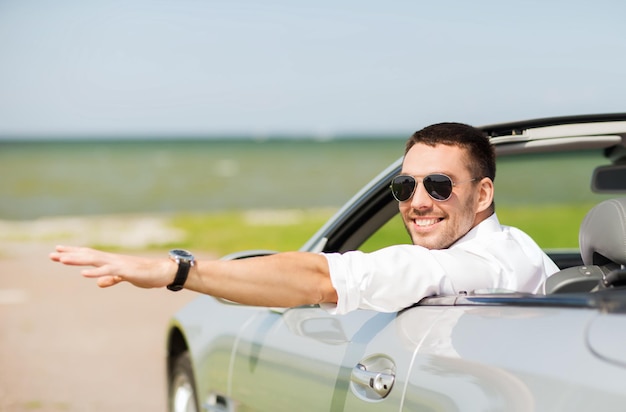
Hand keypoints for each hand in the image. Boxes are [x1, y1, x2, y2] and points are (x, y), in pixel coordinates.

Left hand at [49, 245, 175, 288]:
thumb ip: (111, 279)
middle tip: (52, 254)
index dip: (73, 253)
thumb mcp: (124, 277)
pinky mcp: (126, 271)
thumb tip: (99, 283)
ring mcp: (118, 264)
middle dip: (69, 255)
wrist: (163, 272)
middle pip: (87, 255)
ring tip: (62, 260)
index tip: (57, 252)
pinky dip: (96, 272)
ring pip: (94, 261)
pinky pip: (109, 272)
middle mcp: (112, 260)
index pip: (89, 255)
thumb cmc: (146, 274)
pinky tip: (85, 274)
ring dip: (78, 260)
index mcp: (111, 261)